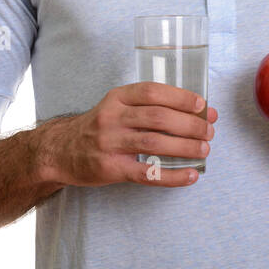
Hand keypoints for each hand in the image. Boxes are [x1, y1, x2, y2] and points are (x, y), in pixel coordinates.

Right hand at [39, 81, 216, 187]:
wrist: (60, 151)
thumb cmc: (99, 127)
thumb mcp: (117, 106)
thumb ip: (148, 106)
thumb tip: (195, 112)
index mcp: (117, 98)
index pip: (152, 92)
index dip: (180, 98)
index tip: (202, 105)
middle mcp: (112, 118)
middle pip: (158, 118)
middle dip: (190, 124)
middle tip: (209, 131)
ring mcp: (110, 144)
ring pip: (155, 143)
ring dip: (185, 147)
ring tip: (204, 150)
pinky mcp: (110, 169)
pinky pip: (146, 173)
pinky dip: (172, 176)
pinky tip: (190, 175)